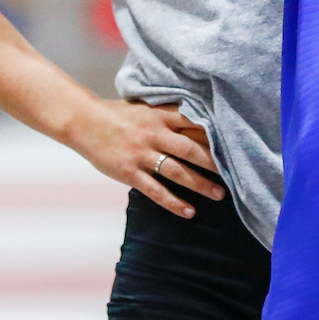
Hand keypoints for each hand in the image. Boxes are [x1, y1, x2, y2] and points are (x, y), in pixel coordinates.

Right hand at [72, 98, 222, 218]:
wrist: (84, 121)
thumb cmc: (118, 114)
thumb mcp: (145, 108)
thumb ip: (168, 115)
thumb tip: (198, 121)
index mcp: (159, 115)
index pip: (193, 124)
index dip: (214, 135)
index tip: (233, 144)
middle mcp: (153, 134)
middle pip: (190, 149)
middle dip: (214, 162)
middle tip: (234, 173)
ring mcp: (141, 154)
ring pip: (176, 171)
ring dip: (200, 184)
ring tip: (219, 194)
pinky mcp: (129, 172)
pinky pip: (155, 190)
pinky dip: (173, 202)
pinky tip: (188, 211)